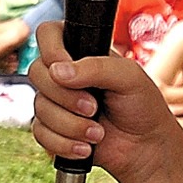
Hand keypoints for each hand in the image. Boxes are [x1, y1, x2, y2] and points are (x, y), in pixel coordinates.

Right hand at [29, 21, 182, 182]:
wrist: (145, 148)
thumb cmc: (141, 106)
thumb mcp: (128, 77)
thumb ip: (96, 68)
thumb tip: (57, 71)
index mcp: (81, 52)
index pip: (48, 34)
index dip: (51, 50)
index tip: (67, 69)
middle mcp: (64, 74)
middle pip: (37, 73)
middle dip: (65, 97)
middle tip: (94, 107)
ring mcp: (56, 102)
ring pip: (39, 108)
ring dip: (71, 125)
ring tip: (98, 133)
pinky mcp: (53, 129)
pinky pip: (40, 133)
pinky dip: (64, 143)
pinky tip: (85, 148)